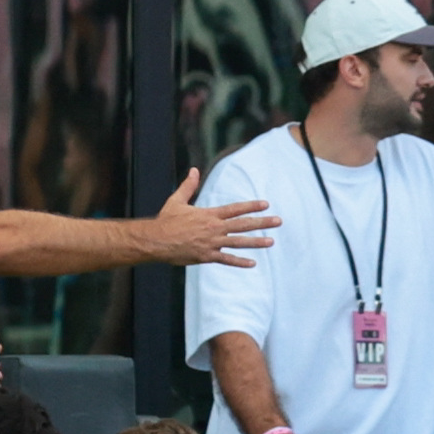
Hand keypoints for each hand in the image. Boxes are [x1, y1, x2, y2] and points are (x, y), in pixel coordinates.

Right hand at [148, 170, 279, 266]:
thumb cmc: (165, 220)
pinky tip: (253, 263)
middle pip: (242, 224)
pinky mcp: (206, 256)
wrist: (156, 240)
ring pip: (238, 242)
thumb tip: (194, 170)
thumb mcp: (177, 201)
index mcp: (209, 214)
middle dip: (262, 222)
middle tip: (278, 221)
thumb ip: (188, 186)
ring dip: (256, 241)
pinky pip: (226, 260)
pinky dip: (239, 262)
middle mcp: (213, 228)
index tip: (266, 204)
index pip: (235, 209)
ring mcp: (211, 243)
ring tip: (271, 241)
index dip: (251, 206)